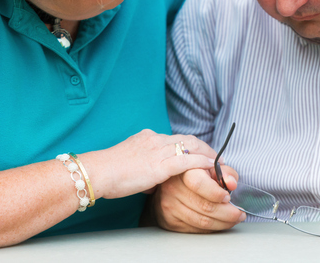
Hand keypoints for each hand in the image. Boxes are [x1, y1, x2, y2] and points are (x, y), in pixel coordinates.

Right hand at [85, 129, 216, 199]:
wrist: (98, 172)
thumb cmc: (108, 173)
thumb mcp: (130, 166)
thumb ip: (145, 170)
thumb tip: (154, 182)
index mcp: (148, 138)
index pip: (177, 139)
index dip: (193, 146)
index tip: (203, 154)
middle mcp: (155, 140)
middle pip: (189, 140)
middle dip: (206, 149)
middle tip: (218, 160)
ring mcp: (158, 150)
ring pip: (192, 148)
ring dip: (209, 156)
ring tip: (221, 166)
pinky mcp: (159, 165)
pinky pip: (187, 161)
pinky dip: (203, 164)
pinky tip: (213, 169)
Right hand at [153, 166, 244, 232]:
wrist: (171, 181)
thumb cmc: (196, 171)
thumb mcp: (211, 165)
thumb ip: (225, 172)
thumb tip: (232, 183)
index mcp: (184, 170)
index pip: (199, 183)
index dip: (217, 193)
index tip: (228, 196)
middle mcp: (173, 188)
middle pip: (205, 206)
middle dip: (228, 213)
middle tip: (240, 213)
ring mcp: (170, 205)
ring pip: (202, 221)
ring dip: (223, 223)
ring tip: (234, 219)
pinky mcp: (170, 220)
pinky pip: (195, 228)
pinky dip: (212, 228)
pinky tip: (220, 223)